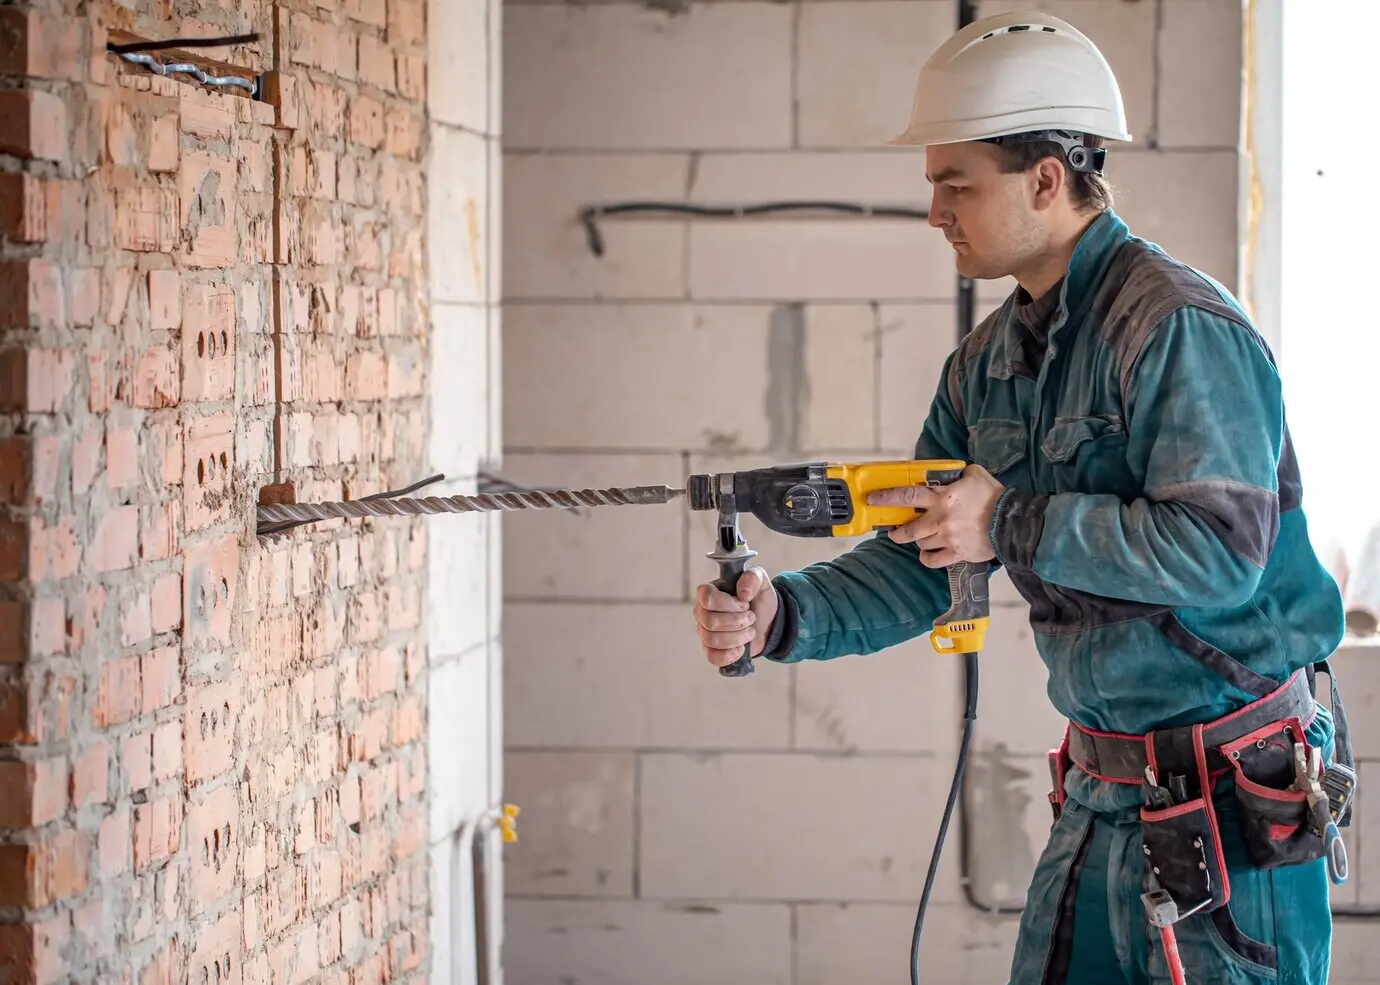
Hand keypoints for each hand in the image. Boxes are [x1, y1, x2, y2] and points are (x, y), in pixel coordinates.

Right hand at [693, 567, 778, 667]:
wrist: (768, 621)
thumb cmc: (758, 599)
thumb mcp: (761, 581)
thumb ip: (752, 578)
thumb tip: (743, 593)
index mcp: (709, 592)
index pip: (707, 598)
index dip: (727, 603)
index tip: (745, 603)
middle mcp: (702, 612)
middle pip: (710, 622)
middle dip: (737, 621)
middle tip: (751, 617)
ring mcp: (704, 632)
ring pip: (713, 640)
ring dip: (738, 637)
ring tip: (750, 631)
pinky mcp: (712, 650)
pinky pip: (713, 657)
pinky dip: (730, 654)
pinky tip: (742, 648)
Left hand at [867, 465, 1003, 567]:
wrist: (1012, 522)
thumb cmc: (994, 496)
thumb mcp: (976, 475)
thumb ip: (960, 473)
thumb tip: (955, 473)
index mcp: (942, 498)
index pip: (907, 495)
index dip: (886, 497)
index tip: (872, 499)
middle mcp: (940, 519)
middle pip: (908, 529)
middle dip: (897, 532)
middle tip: (894, 531)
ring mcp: (947, 538)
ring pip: (920, 544)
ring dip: (918, 541)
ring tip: (922, 538)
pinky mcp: (957, 554)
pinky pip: (933, 561)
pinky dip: (927, 558)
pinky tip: (928, 554)